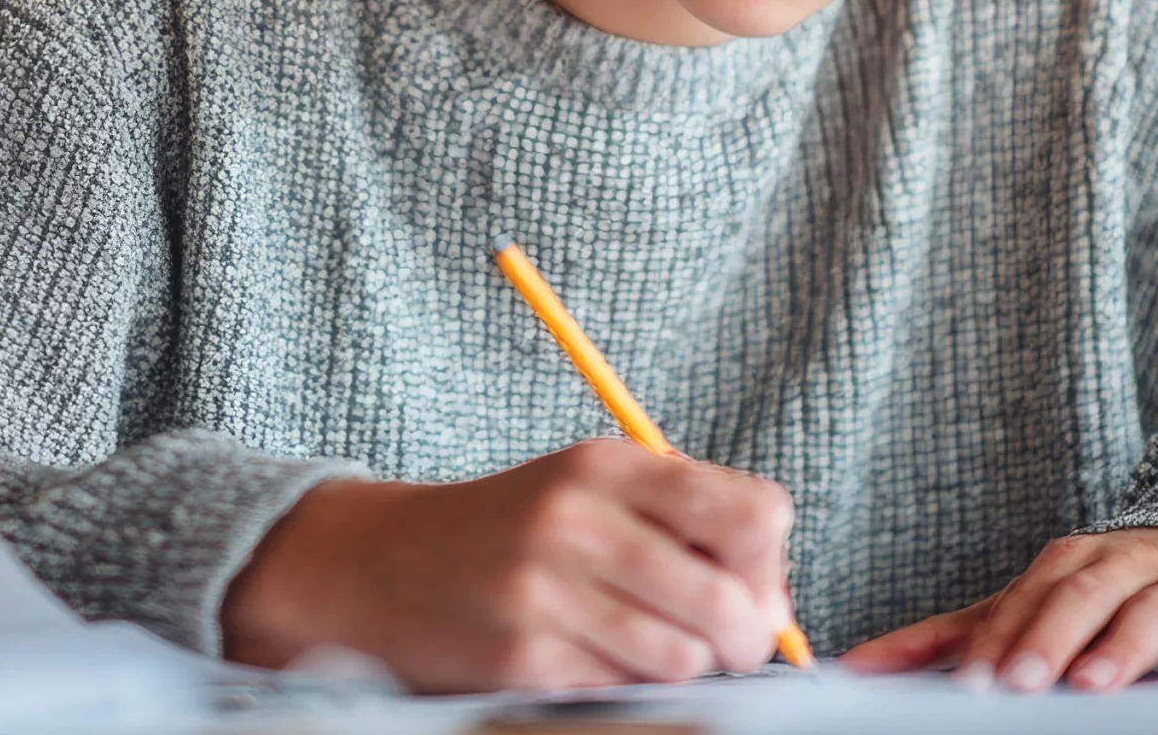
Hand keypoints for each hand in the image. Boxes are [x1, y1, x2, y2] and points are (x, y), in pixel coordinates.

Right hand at [218, 438, 794, 692]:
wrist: (381, 565)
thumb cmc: (512, 531)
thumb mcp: (592, 494)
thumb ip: (686, 527)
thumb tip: (776, 608)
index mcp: (607, 466)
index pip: (752, 513)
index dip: (767, 563)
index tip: (747, 580)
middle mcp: (577, 520)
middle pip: (728, 600)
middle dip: (744, 636)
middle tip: (728, 643)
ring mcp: (545, 592)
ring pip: (682, 658)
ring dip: (680, 666)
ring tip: (643, 644)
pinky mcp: (521, 659)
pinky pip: (621, 692)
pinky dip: (623, 687)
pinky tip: (589, 659)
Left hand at [840, 527, 1157, 691]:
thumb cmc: (1111, 593)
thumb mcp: (1029, 607)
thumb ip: (949, 637)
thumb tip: (858, 664)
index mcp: (1065, 566)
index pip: (1024, 601)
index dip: (998, 642)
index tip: (972, 684)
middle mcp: (1119, 565)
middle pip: (1080, 598)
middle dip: (1048, 641)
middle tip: (1020, 685)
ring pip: (1149, 609)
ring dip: (1122, 646)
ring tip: (1093, 682)